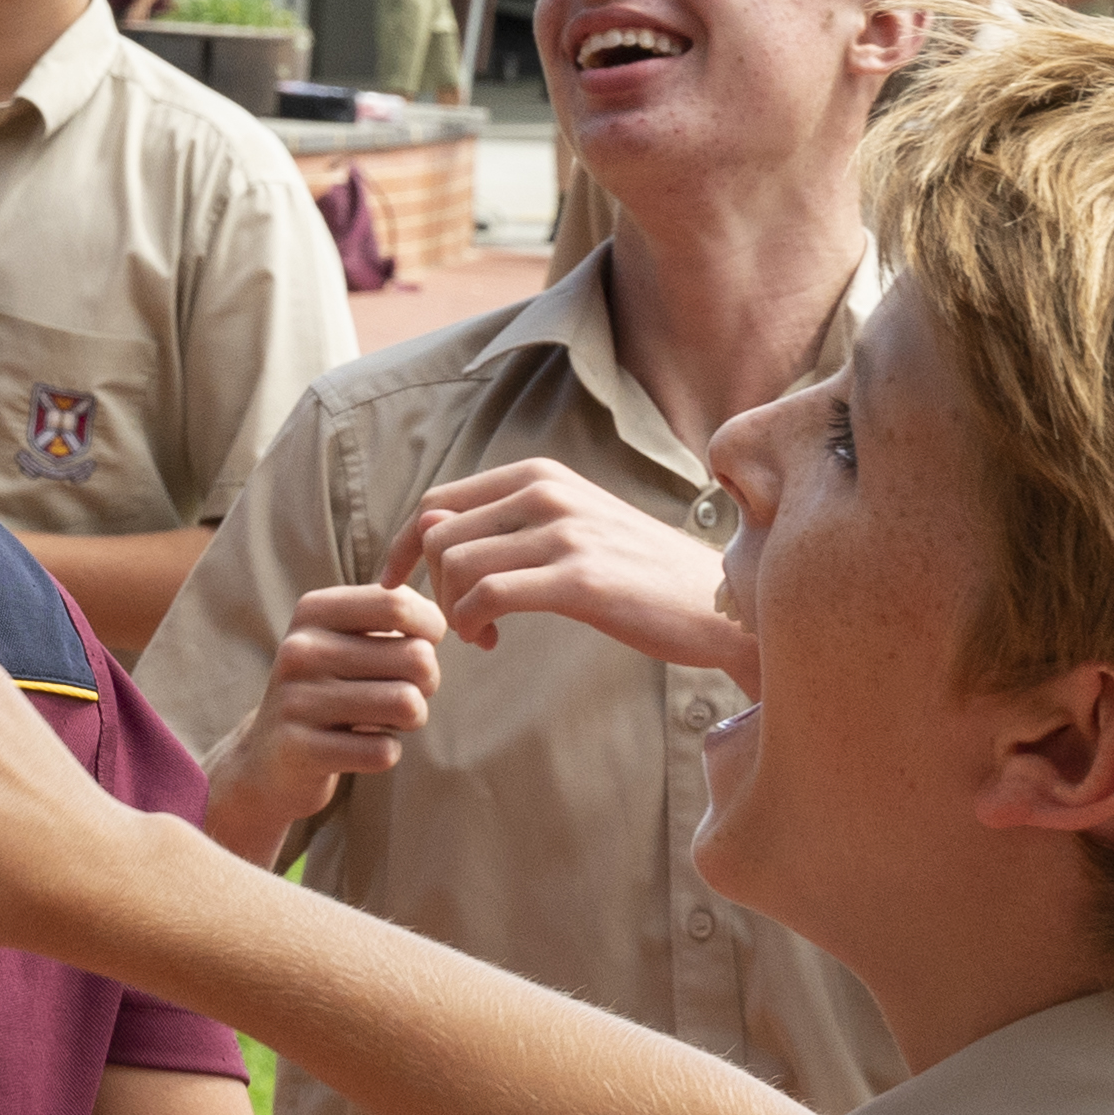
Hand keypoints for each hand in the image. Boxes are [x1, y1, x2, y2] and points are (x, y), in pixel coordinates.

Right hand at [204, 570, 444, 855]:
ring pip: (407, 704)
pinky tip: (363, 747)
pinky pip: (384, 751)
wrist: (269, 757)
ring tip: (389, 719)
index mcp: (313, 611)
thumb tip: (445, 616)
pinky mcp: (302, 748)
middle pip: (416, 657)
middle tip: (405, 691)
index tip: (424, 645)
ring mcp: (298, 699)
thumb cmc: (330, 689)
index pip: (398, 603)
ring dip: (413, 718)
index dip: (431, 628)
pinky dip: (386, 752)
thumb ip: (392, 615)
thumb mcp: (346, 639)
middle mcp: (300, 649)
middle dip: (428, 681)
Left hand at [404, 459, 748, 677]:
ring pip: (455, 564)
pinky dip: (470, 624)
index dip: (403, 546)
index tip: (395, 585)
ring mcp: (565, 532)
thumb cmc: (638, 573)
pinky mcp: (581, 578)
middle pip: (435, 534)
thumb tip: (427, 524)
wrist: (717, 603)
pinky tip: (489, 640)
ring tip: (477, 633)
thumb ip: (506, 522)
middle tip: (457, 619)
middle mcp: (548, 491)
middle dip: (429, 585)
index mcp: (539, 474)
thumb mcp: (571, 528)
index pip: (437, 500)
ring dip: (451, 609)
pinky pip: (486, 595)